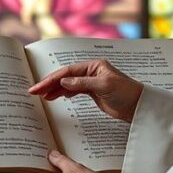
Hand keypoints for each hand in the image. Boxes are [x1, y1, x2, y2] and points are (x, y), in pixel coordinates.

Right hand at [28, 59, 143, 121]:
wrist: (139, 106)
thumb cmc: (126, 93)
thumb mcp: (104, 86)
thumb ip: (82, 83)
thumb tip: (63, 81)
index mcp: (94, 65)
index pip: (67, 71)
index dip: (51, 79)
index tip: (38, 87)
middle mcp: (91, 71)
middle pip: (65, 76)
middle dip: (49, 83)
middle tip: (34, 92)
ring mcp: (91, 82)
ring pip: (68, 83)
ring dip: (54, 89)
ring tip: (42, 96)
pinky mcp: (93, 92)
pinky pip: (74, 90)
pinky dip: (63, 93)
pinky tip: (55, 97)